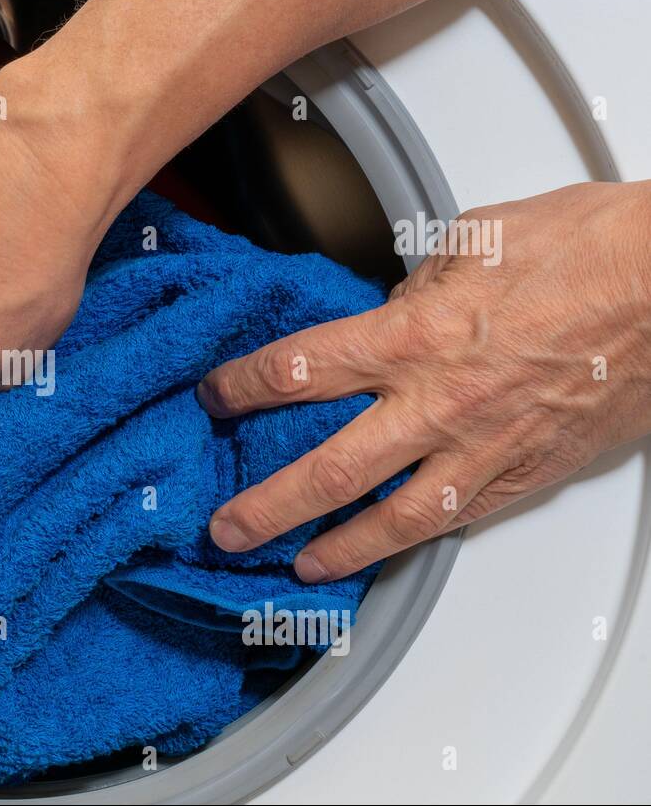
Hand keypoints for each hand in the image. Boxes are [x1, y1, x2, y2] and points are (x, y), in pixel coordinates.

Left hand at [200, 181, 650, 581]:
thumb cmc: (589, 248)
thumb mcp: (472, 239)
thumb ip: (414, 284)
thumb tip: (387, 306)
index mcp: (412, 338)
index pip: (298, 372)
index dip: (242, 388)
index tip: (216, 397)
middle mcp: (438, 405)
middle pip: (327, 471)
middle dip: (265, 507)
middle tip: (225, 528)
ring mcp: (484, 450)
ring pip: (394, 521)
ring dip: (337, 549)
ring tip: (300, 566)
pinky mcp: (529, 474)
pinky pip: (460, 519)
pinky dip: (417, 541)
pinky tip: (392, 550)